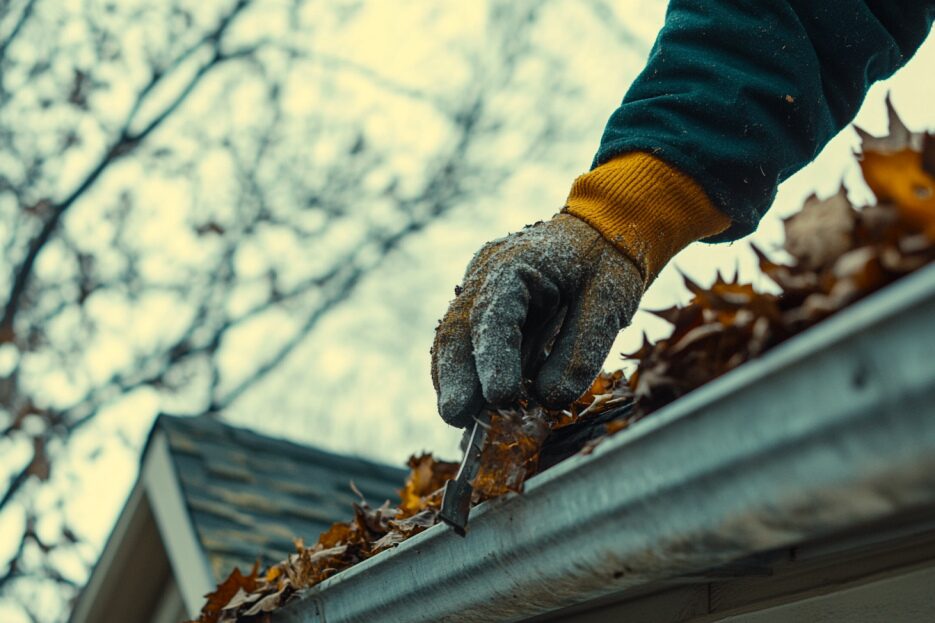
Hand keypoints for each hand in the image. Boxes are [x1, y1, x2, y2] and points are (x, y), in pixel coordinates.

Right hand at [431, 213, 643, 426]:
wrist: (602, 233)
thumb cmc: (607, 262)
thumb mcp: (609, 302)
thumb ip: (580, 350)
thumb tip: (547, 399)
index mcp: (514, 263)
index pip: (493, 314)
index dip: (492, 357)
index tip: (499, 396)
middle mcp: (485, 275)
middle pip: (458, 327)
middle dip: (455, 376)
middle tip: (457, 418)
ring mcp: (480, 291)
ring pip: (454, 339)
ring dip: (455, 381)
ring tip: (462, 422)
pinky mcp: (486, 311)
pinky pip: (469, 345)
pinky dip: (469, 376)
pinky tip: (473, 408)